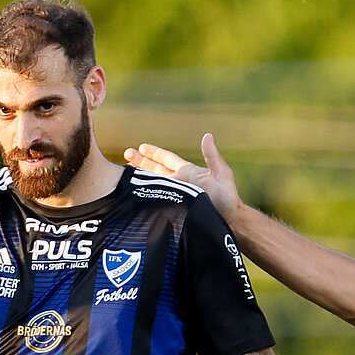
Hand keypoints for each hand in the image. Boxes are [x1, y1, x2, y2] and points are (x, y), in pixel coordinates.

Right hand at [124, 133, 242, 220]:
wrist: (228, 219)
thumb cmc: (227, 196)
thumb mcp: (221, 173)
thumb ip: (212, 156)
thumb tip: (207, 135)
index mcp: (188, 172)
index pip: (167, 159)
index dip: (155, 153)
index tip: (141, 147)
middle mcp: (180, 182)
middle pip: (156, 169)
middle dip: (141, 162)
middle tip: (126, 154)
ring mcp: (176, 195)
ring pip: (154, 183)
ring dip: (141, 177)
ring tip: (125, 172)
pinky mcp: (175, 208)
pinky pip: (158, 199)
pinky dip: (147, 195)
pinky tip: (136, 195)